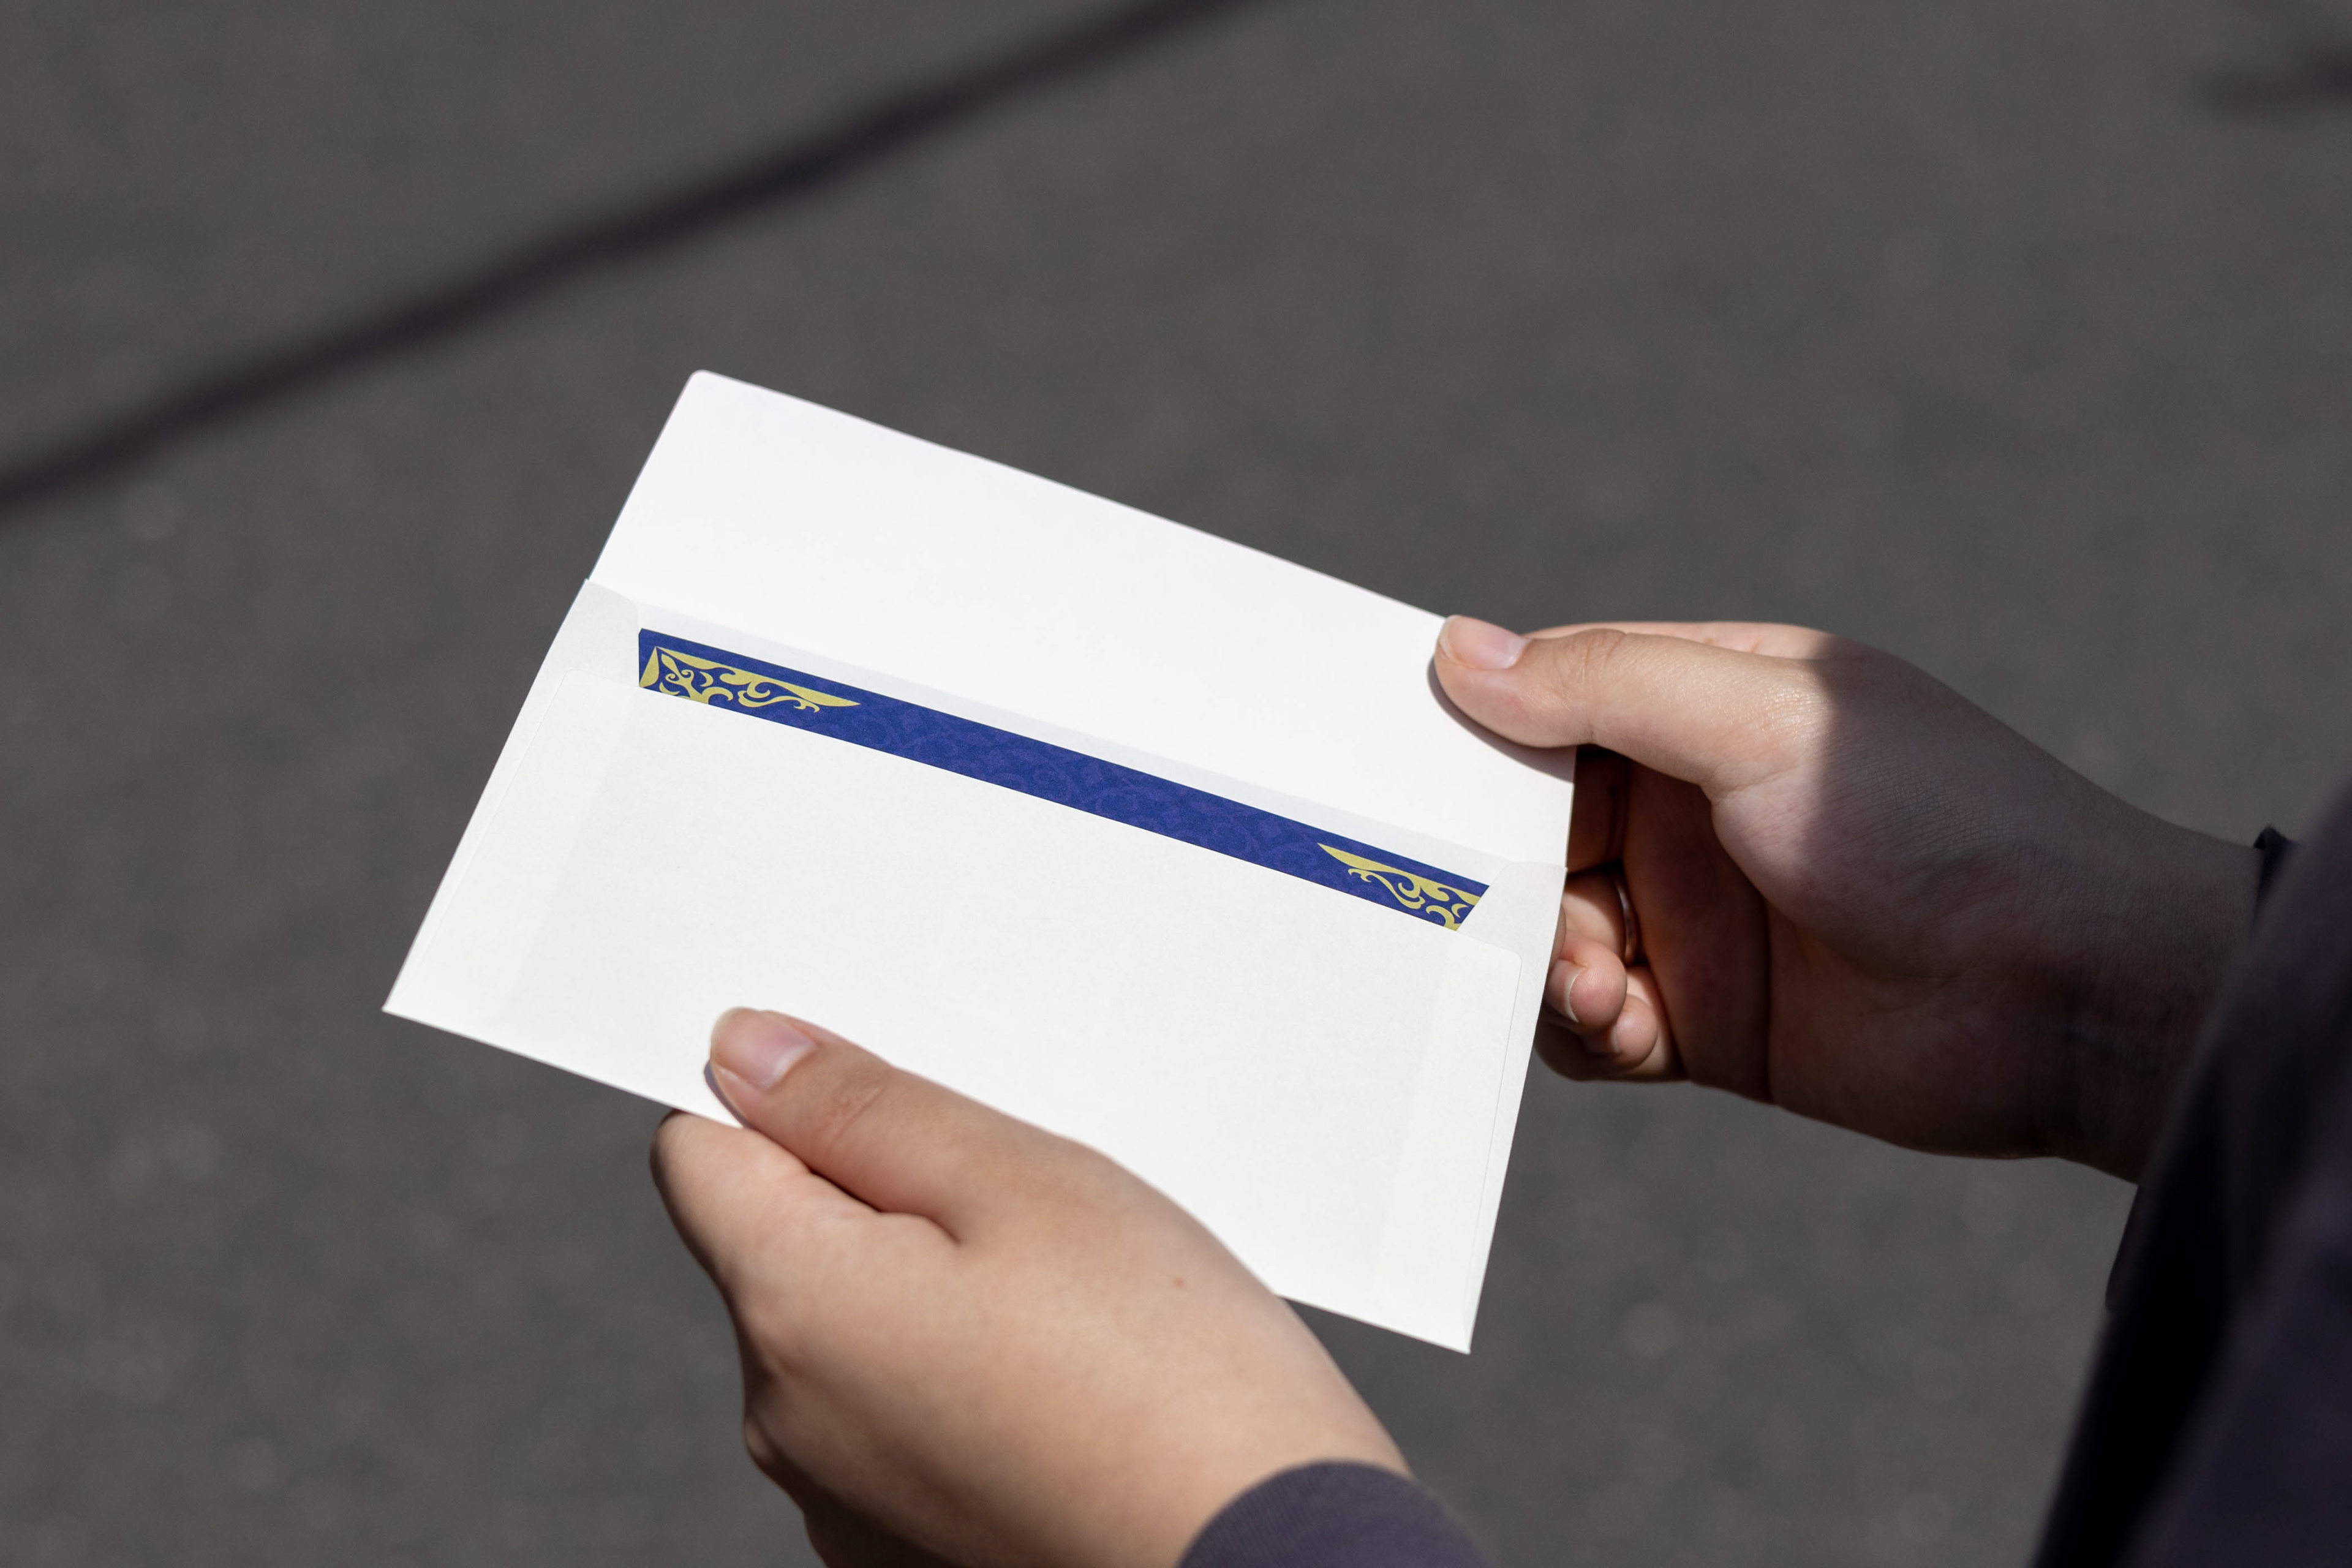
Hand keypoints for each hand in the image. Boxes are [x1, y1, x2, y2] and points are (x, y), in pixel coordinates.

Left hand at [651, 1009, 1403, 1567]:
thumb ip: (862, 1110)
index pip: (700, 1153)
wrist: (1278, 1563)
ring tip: (1071, 1303)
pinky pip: (898, 1414)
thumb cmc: (1170, 1377)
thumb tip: (739, 1052)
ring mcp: (843, 1502)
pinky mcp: (904, 1548)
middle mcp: (786, 1422)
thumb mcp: (1023, 1183)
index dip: (792, 1102)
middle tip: (1030, 1205)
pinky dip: (962, 1376)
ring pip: (851, 1329)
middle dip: (884, 1196)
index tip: (900, 1104)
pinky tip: (1068, 1381)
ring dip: (931, 1288)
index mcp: (792, 1310)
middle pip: (783, 1244)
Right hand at [1433, 617, 2259, 1180]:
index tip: (1404, 775)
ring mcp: (1693, 915)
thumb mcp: (1757, 720)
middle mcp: (1688, 804)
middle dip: (1502, 870)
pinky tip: (1625, 1025)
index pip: (1547, 700)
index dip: (1475, 736)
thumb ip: (1602, 685)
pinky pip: (1589, 1024)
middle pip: (1528, 827)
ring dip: (1545, 960)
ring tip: (1604, 983)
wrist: (2067, 996)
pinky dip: (1581, 1028)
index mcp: (1705, 702)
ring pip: (1545, 931)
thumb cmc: (1935, 824)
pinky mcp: (1704, 1019)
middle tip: (1512, 905)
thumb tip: (1457, 651)